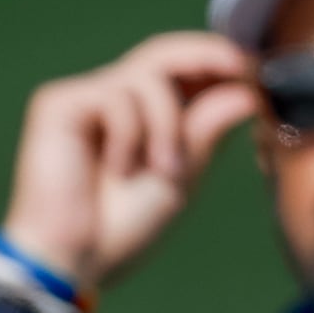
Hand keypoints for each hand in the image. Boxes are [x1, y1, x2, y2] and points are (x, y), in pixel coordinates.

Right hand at [0, 30, 262, 295]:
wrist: (72, 260)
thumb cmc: (121, 227)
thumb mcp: (181, 173)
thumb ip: (208, 129)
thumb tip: (247, 89)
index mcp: (140, 117)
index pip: (180, 70)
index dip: (216, 61)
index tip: (256, 69)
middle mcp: (110, 100)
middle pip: (162, 52)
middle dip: (206, 55)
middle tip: (241, 68)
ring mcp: (83, 99)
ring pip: (147, 76)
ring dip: (167, 123)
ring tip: (163, 169)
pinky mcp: (57, 104)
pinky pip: (115, 96)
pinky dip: (129, 133)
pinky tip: (116, 169)